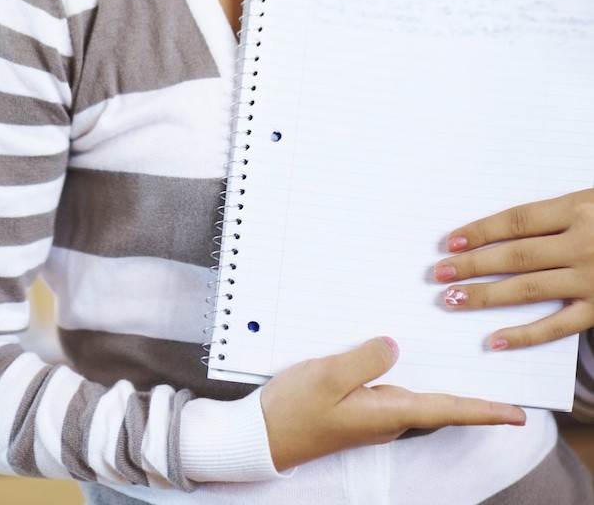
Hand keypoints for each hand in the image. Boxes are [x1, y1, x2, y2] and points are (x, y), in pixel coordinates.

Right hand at [260, 337, 524, 471]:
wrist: (264, 436)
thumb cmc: (294, 411)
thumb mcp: (327, 378)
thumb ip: (364, 360)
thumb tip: (395, 346)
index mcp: (387, 412)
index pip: (446, 410)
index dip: (483, 410)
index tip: (517, 413)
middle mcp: (388, 416)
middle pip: (440, 403)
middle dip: (471, 395)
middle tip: (501, 381)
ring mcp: (373, 412)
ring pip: (418, 394)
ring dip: (444, 383)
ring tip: (466, 363)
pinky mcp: (358, 405)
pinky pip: (394, 388)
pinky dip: (411, 375)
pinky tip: (408, 357)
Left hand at [433, 190, 593, 349]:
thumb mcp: (589, 201)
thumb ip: (551, 215)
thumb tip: (495, 229)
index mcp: (576, 209)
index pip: (516, 221)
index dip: (480, 232)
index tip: (449, 243)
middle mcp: (582, 244)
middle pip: (515, 256)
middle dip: (472, 266)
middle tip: (438, 274)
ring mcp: (593, 280)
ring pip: (529, 290)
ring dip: (486, 297)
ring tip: (452, 300)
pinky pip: (558, 327)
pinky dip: (524, 335)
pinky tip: (494, 340)